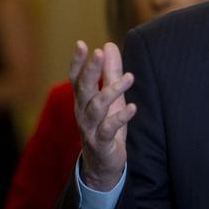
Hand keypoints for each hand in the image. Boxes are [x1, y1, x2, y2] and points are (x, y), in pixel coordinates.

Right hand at [70, 41, 136, 190]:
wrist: (102, 164)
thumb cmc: (105, 124)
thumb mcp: (110, 96)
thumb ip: (110, 72)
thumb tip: (109, 45)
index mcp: (83, 99)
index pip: (76, 77)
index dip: (78, 62)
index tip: (81, 44)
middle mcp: (83, 111)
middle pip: (84, 88)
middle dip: (90, 70)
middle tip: (99, 53)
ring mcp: (90, 127)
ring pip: (97, 107)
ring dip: (112, 91)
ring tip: (130, 77)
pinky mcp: (102, 142)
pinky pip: (109, 129)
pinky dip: (120, 118)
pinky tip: (132, 107)